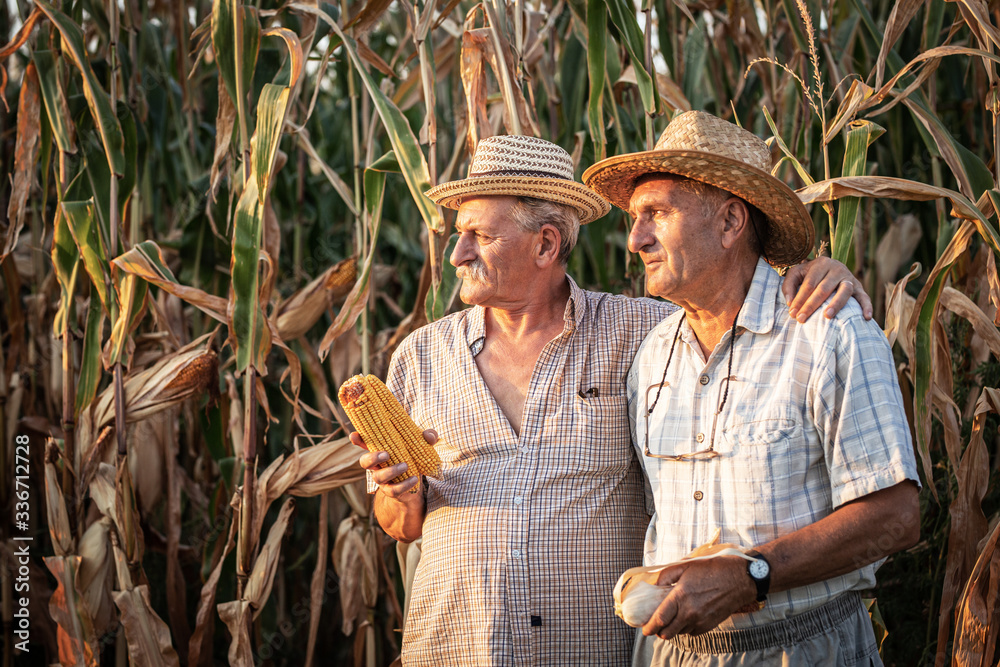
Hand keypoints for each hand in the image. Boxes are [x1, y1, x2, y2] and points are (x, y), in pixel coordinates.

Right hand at [352, 429, 438, 498]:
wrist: (415, 483)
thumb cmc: (413, 458)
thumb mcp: (421, 445)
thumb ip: (426, 437)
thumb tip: (429, 436)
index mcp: (380, 450)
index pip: (364, 443)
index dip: (357, 440)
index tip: (354, 435)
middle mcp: (377, 465)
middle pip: (364, 462)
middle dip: (373, 457)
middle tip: (386, 454)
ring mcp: (382, 479)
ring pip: (378, 477)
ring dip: (391, 471)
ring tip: (405, 465)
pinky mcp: (391, 491)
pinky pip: (393, 490)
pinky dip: (404, 485)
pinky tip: (414, 479)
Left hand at [641, 557, 756, 639]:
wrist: (740, 579)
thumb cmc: (713, 569)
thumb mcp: (686, 565)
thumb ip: (666, 575)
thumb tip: (655, 585)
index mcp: (681, 596)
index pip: (660, 619)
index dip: (649, 627)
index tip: (644, 629)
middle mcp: (690, 612)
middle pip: (667, 633)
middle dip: (659, 631)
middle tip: (656, 624)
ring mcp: (700, 621)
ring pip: (679, 633)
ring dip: (673, 628)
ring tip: (672, 617)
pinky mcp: (709, 625)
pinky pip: (692, 632)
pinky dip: (686, 627)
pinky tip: (687, 616)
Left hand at [782, 257, 872, 321]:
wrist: (829, 267)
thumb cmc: (809, 274)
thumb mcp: (796, 274)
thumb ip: (789, 285)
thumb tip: (790, 302)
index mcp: (820, 264)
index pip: (809, 284)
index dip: (800, 299)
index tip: (792, 313)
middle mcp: (837, 268)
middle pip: (823, 289)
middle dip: (811, 305)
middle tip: (801, 319)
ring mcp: (849, 277)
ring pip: (844, 291)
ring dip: (836, 304)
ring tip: (827, 316)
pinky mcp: (859, 287)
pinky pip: (864, 296)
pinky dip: (866, 306)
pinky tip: (866, 317)